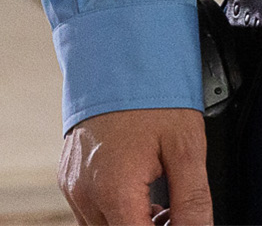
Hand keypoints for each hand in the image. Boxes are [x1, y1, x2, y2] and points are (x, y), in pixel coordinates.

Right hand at [60, 106, 210, 225]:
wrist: (119, 53)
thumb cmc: (150, 92)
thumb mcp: (185, 146)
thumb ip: (193, 200)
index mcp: (114, 190)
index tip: (182, 222)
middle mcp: (85, 193)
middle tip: (175, 214)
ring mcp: (73, 185)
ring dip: (130, 224)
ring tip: (160, 205)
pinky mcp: (69, 176)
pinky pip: (90, 210)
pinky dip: (115, 211)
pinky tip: (140, 193)